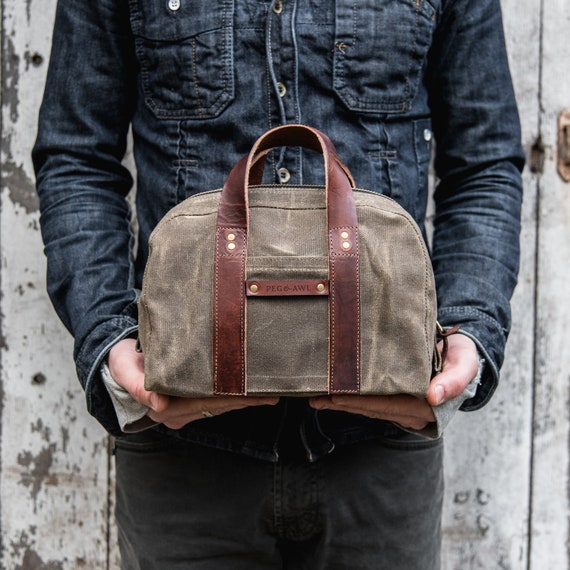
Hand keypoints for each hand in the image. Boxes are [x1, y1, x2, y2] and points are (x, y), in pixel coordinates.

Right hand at [108, 339, 278, 429]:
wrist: (118, 361)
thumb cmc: (121, 363)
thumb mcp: (124, 371)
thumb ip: (138, 386)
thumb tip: (157, 404)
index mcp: (164, 408)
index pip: (205, 404)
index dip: (232, 400)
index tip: (255, 396)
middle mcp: (177, 413)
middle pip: (217, 407)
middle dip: (245, 402)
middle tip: (274, 395)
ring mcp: (183, 409)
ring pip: (218, 406)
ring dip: (243, 401)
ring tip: (269, 395)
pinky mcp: (187, 401)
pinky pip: (214, 400)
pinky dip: (233, 396)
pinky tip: (249, 392)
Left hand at [309, 333, 478, 430]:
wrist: (462, 353)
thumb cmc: (462, 356)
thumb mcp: (465, 364)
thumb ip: (455, 380)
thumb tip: (433, 397)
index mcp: (426, 406)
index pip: (386, 404)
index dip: (359, 401)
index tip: (335, 396)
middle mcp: (413, 413)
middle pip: (372, 409)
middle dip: (342, 404)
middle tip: (315, 397)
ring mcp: (404, 410)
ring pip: (369, 409)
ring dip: (342, 405)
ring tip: (317, 398)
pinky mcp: (397, 403)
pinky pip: (371, 405)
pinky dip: (351, 401)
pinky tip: (332, 397)